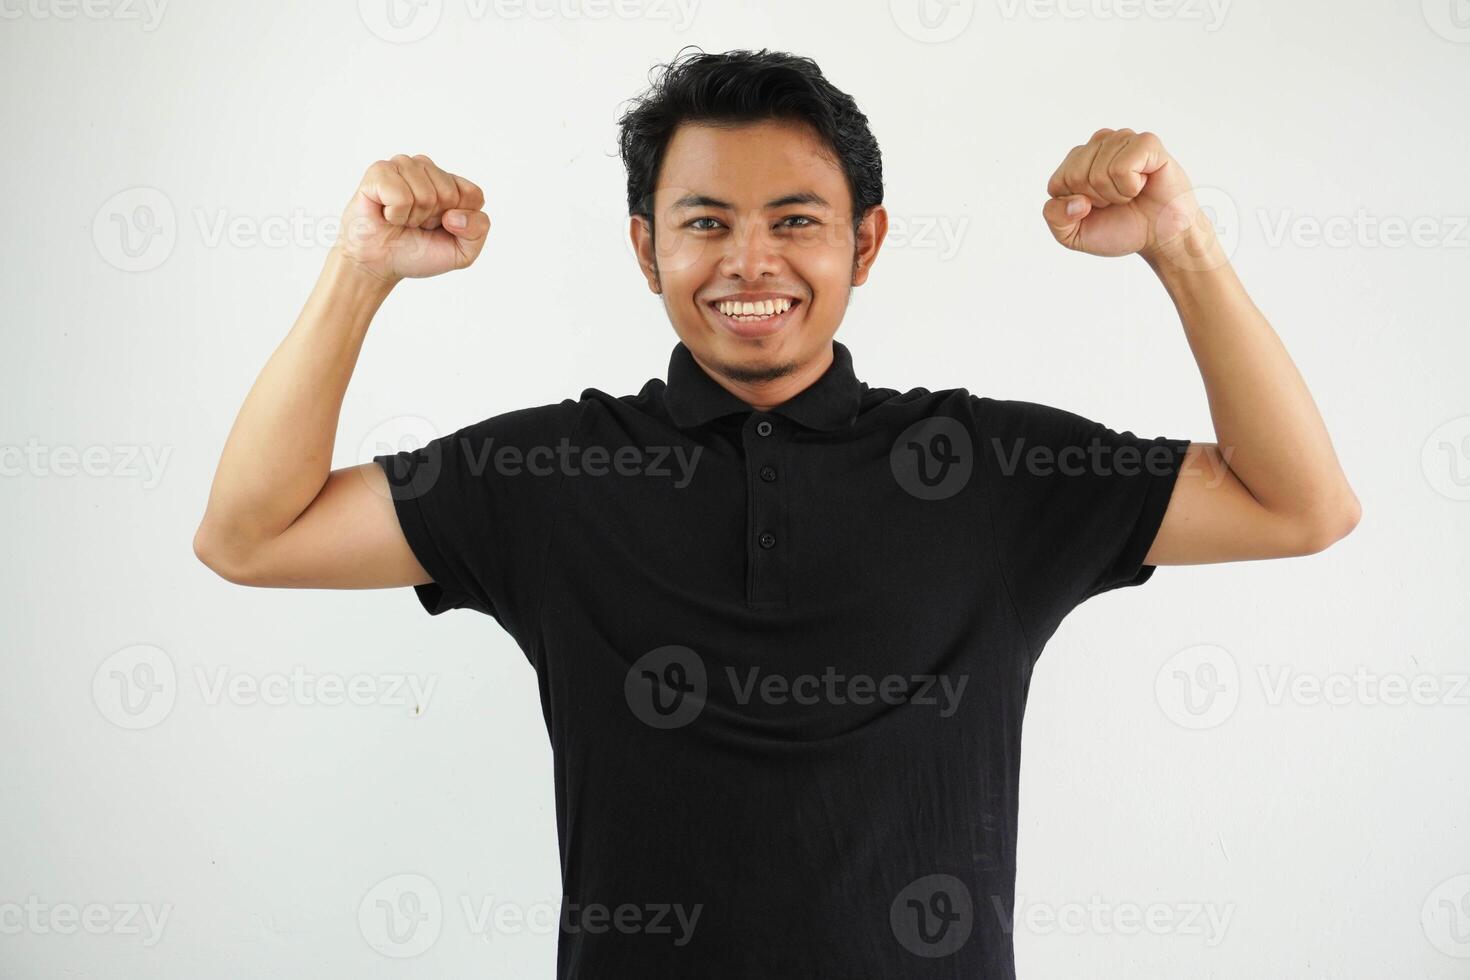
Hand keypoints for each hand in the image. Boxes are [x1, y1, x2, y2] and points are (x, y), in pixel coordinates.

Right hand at [334, 154, 489, 282]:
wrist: (379, 265)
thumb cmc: (418, 253)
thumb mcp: (462, 251)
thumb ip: (478, 230)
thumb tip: (454, 214)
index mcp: (451, 182)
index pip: (473, 195)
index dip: (459, 221)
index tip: (440, 228)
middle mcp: (427, 168)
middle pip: (450, 194)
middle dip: (433, 220)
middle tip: (416, 224)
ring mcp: (403, 165)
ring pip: (426, 195)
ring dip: (413, 218)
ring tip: (400, 219)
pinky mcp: (380, 171)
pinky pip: (401, 196)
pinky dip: (395, 214)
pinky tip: (386, 214)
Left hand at [1042, 128, 1209, 260]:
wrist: (1159, 236)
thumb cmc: (1118, 229)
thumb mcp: (1073, 235)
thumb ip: (1055, 218)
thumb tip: (1075, 200)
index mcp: (1074, 163)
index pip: (1057, 184)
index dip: (1077, 207)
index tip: (1097, 208)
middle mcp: (1096, 145)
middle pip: (1076, 176)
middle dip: (1097, 200)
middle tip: (1116, 201)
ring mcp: (1122, 139)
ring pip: (1099, 173)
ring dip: (1116, 194)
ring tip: (1131, 192)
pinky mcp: (1146, 143)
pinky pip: (1122, 168)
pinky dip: (1131, 186)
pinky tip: (1143, 183)